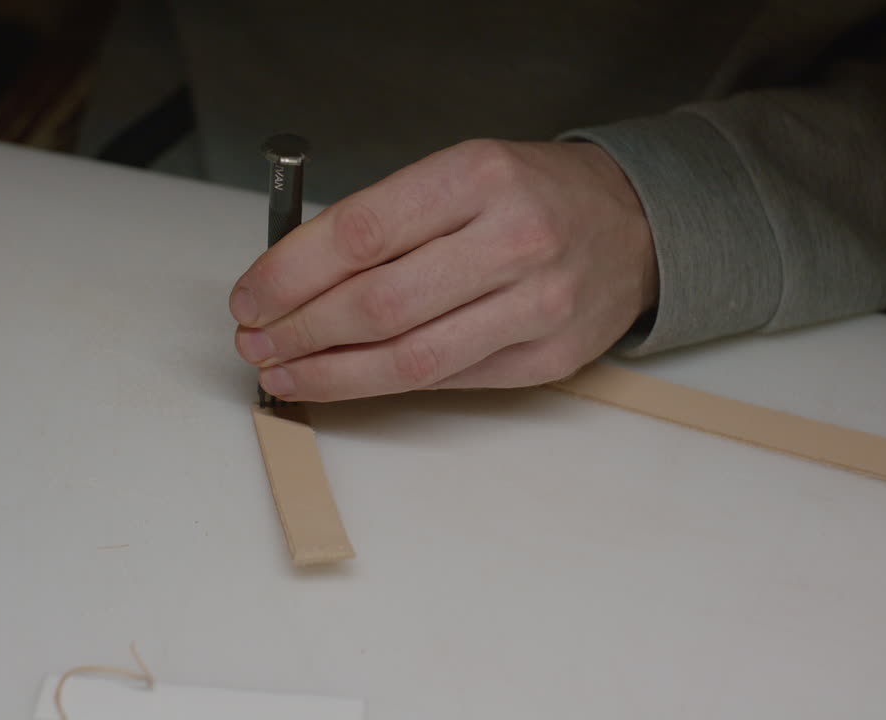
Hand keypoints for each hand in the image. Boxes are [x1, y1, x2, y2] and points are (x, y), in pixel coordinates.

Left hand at [228, 139, 658, 401]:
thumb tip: (291, 279)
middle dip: (298, 330)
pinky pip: (447, 381)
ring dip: (330, 372)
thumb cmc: (530, 194)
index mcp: (479, 176)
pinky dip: (382, 386)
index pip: (359, 233)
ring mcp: (538, 305)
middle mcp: (515, 238)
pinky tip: (344, 379)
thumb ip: (383, 221)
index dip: (290, 274)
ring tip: (283, 371)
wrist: (635, 224)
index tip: (250, 295)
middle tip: (255, 340)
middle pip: (377, 304)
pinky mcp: (548, 359)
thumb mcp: (459, 173)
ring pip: (410, 359)